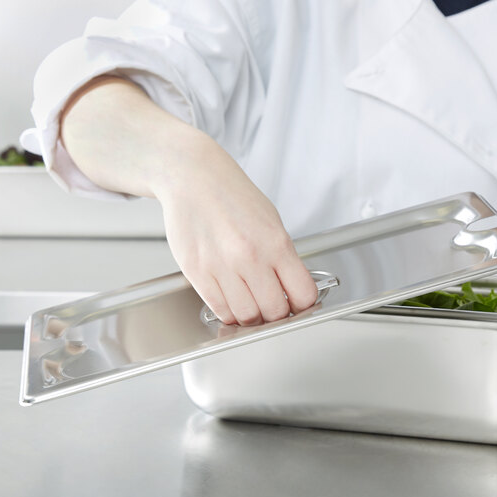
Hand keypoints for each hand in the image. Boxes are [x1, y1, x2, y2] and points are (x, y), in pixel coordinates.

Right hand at [155, 131, 317, 324]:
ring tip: (252, 304)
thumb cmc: (232, 196)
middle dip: (277, 314)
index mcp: (276, 242)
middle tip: (273, 307)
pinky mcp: (197, 273)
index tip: (299, 305)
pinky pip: (220, 310)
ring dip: (253, 318)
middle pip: (275, 313)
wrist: (194, 178)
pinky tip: (233, 300)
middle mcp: (250, 257)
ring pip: (247, 318)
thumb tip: (293, 288)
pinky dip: (230, 312)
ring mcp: (221, 267)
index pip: (303, 294)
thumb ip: (284, 256)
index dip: (303, 305)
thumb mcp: (271, 221)